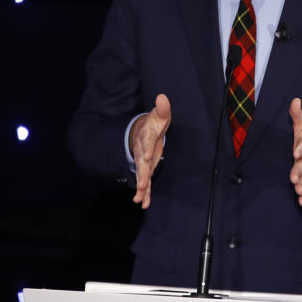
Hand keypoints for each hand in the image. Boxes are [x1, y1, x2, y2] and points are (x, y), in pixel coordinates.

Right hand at [129, 94, 170, 208]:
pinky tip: (143, 204)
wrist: (141, 131)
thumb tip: (162, 96)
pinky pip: (145, 182)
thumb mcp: (159, 115)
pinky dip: (144, 193)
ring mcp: (143, 162)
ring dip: (141, 188)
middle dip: (142, 175)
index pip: (145, 144)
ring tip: (139, 199)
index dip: (146, 150)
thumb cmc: (153, 123)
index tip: (146, 157)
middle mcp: (141, 152)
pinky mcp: (146, 169)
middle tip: (142, 185)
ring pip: (141, 176)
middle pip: (141, 165)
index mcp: (145, 138)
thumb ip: (162, 108)